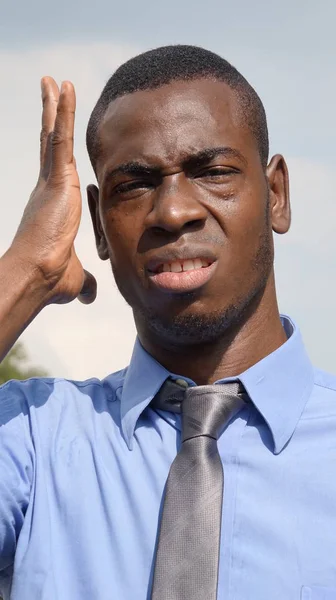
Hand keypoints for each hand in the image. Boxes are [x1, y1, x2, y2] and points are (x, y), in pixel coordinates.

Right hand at [12, 77, 96, 304]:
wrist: (39, 274)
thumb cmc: (50, 277)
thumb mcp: (74, 276)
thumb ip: (83, 281)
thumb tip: (89, 295)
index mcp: (52, 204)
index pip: (53, 169)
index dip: (55, 150)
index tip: (56, 134)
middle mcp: (48, 187)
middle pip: (49, 144)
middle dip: (50, 119)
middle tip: (49, 94)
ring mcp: (51, 180)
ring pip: (54, 134)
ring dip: (55, 106)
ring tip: (55, 81)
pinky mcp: (56, 177)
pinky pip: (61, 136)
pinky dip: (63, 111)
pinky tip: (64, 87)